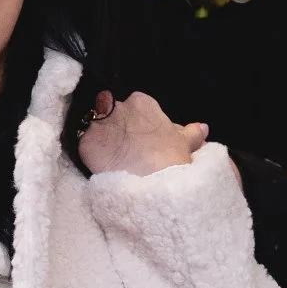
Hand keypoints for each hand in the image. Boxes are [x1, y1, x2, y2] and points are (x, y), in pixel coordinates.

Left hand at [78, 91, 207, 176]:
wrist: (150, 185)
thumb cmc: (172, 163)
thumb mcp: (185, 146)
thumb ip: (191, 134)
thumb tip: (202, 128)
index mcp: (143, 102)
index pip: (137, 109)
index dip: (140, 128)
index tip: (144, 144)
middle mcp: (118, 105)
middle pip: (115, 117)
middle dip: (120, 132)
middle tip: (130, 154)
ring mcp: (99, 123)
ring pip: (98, 130)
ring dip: (105, 142)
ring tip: (115, 162)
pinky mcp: (84, 143)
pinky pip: (86, 147)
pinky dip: (92, 156)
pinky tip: (102, 168)